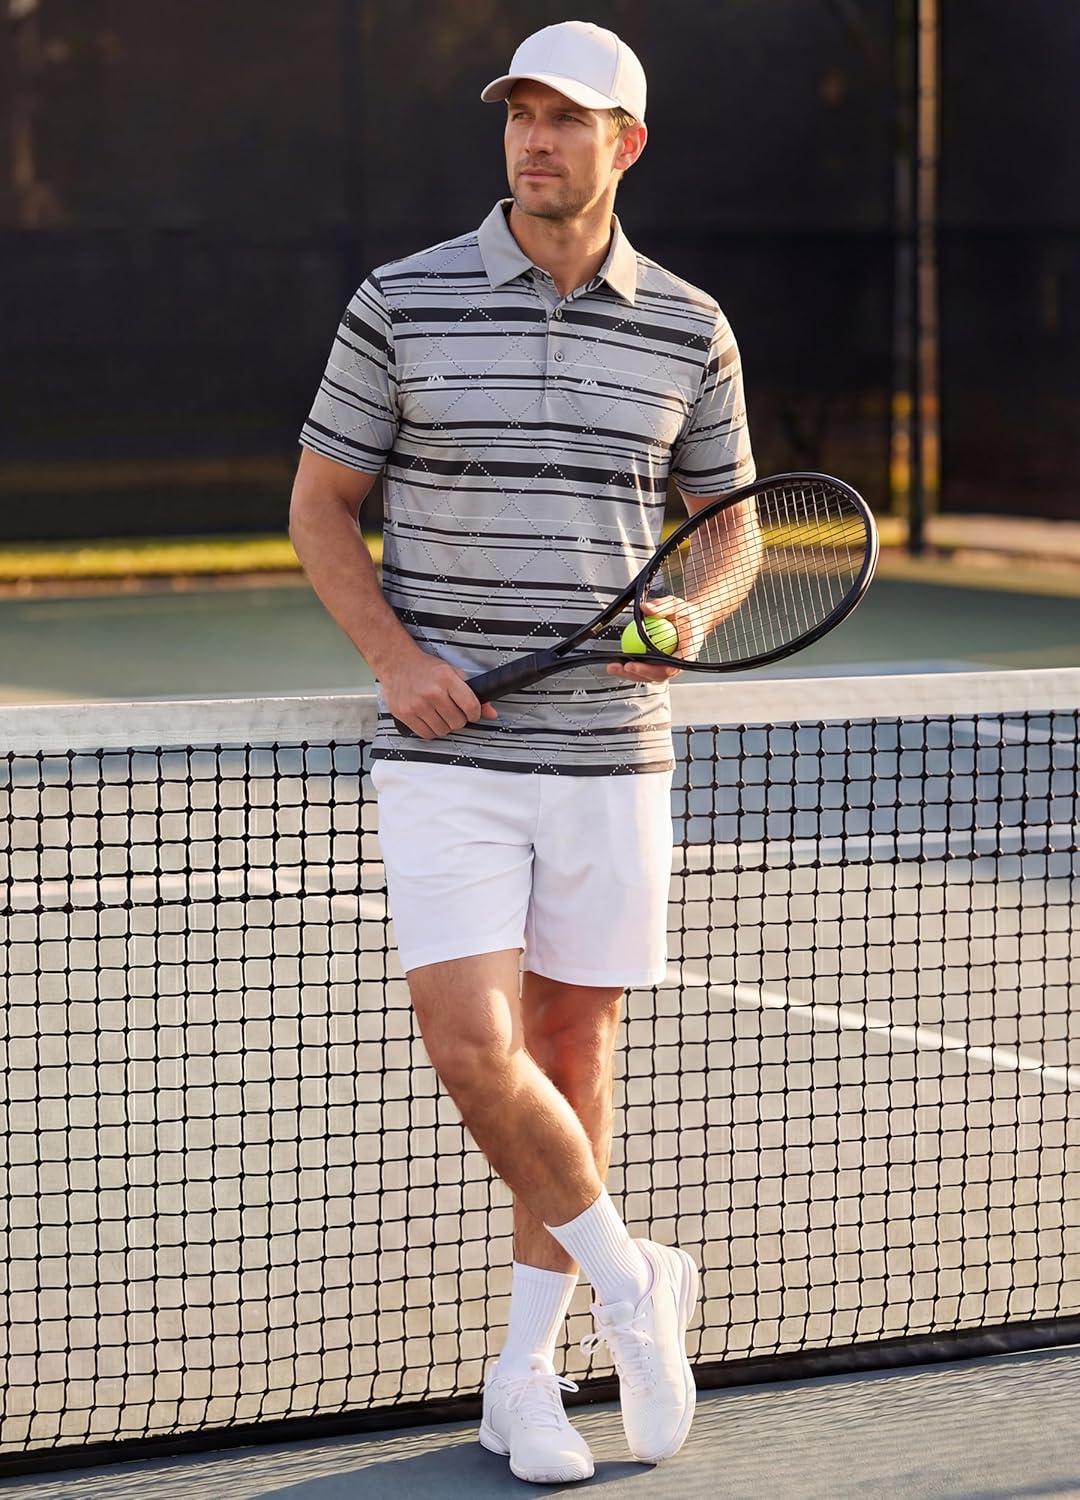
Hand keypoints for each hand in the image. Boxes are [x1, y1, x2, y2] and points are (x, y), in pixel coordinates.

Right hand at [380, 649, 497, 739]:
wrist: (397, 664)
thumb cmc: (426, 668)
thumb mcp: (453, 673)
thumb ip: (472, 693)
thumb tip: (491, 713)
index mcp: (446, 678)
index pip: (470, 706)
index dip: (475, 714)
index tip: (472, 713)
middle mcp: (432, 691)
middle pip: (457, 722)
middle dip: (459, 719)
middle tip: (453, 711)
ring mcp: (417, 704)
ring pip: (443, 730)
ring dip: (445, 726)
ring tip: (440, 714)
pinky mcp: (405, 714)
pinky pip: (426, 734)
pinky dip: (431, 730)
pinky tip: (430, 719)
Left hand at [605, 597, 705, 683]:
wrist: (693, 621)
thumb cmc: (688, 616)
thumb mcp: (678, 605)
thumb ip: (662, 606)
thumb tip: (646, 608)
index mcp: (687, 652)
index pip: (672, 666)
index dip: (654, 669)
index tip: (638, 664)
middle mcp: (678, 663)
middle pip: (658, 675)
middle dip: (638, 673)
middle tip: (623, 666)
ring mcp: (669, 666)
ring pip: (650, 676)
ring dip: (631, 674)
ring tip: (614, 667)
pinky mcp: (661, 666)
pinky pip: (646, 670)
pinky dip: (632, 669)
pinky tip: (618, 664)